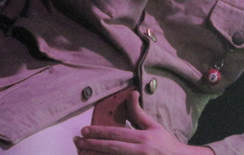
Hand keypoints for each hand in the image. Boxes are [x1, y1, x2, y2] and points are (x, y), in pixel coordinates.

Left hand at [74, 91, 213, 154]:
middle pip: (111, 148)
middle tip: (77, 142)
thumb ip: (139, 112)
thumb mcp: (154, 126)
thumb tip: (131, 93)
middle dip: (91, 145)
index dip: (99, 132)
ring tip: (81, 153)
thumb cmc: (166, 143)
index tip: (84, 131)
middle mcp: (139, 151)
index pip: (116, 134)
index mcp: (143, 138)